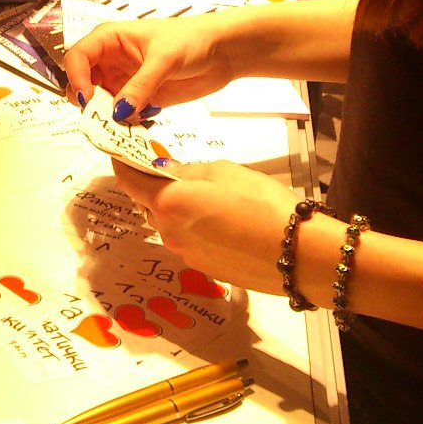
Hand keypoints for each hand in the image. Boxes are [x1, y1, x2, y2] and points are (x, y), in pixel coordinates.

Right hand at [64, 10, 240, 112]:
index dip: (77, 78)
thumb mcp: (164, 59)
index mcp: (110, 38)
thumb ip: (141, 86)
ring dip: (105, 116)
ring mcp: (124, 80)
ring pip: (99, 102)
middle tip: (101, 117)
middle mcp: (112, 60)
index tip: (88, 99)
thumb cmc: (194, 39)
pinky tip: (138, 124)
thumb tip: (119, 111)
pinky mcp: (139, 98)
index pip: (77, 57)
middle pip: (82, 81)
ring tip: (121, 125)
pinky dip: (123, 123)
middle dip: (87, 101)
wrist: (223, 52)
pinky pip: (120, 114)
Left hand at [111, 159, 296, 297]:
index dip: (122, 164)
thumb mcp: (224, 172)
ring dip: (178, 210)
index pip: (129, 181)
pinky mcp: (206, 270)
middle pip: (150, 205)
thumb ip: (188, 172)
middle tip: (174, 171)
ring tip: (208, 196)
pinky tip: (224, 222)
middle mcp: (170, 233)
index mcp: (168, 204)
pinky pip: (191, 242)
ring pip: (170, 225)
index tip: (121, 153)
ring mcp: (187, 255)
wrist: (301, 256)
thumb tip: (165, 171)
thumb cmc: (262, 205)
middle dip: (156, 188)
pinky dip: (197, 229)